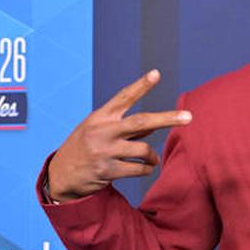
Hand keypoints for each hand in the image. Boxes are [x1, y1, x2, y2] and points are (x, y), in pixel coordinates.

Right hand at [47, 69, 191, 202]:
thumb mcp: (99, 130)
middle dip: (167, 118)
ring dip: (153, 157)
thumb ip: (126, 126)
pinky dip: (146, 170)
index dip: (141, 85)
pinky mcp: (106, 171)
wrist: (61, 175)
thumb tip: (156, 123)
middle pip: (141, 121)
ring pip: (143, 150)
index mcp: (100, 116)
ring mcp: (104, 151)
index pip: (123, 97)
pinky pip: (138, 170)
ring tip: (153, 160)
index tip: (156, 73)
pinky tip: (144, 169)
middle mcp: (102, 131)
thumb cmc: (86, 147)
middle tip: (189, 117)